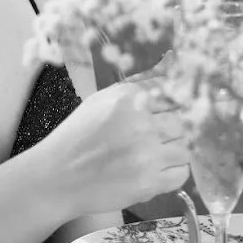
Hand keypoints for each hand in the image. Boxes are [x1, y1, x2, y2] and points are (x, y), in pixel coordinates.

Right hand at [34, 78, 189, 217]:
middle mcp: (141, 122)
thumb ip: (138, 85)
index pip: (173, 94)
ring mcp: (147, 154)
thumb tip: (172, 60)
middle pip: (182, 121)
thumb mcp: (102, 100)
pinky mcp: (149, 182)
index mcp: (129, 97)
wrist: (56, 177)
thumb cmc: (78, 137)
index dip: (171, 106)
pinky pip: (181, 173)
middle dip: (172, 130)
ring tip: (153, 155)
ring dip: (173, 151)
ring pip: (185, 147)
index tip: (164, 115)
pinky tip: (156, 170)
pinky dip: (173, 173)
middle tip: (154, 139)